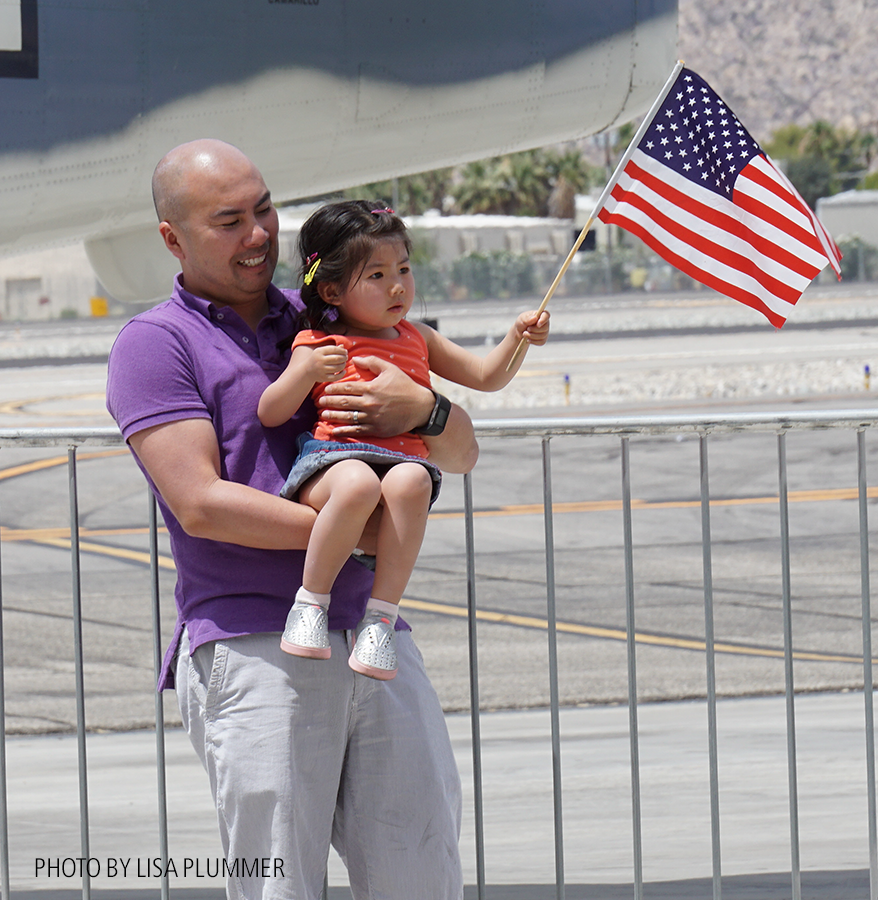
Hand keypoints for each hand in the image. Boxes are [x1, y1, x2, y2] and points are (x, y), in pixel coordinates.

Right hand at [308, 344, 347, 382]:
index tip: (345, 352)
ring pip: (337, 368)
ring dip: (343, 365)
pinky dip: (342, 374)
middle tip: (346, 357)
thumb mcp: (322, 351)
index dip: (342, 350)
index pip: (334, 349)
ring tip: (344, 363)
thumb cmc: (317, 359)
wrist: (306, 371)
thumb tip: (343, 346)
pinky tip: (343, 371)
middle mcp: (320, 360)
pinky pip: (336, 377)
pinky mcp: (323, 378)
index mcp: (319, 352)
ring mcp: (321, 370)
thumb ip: (332, 348)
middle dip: (344, 358)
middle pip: (337, 358)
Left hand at [316, 355, 433, 437]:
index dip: (334, 388)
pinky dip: (344, 431)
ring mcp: (372, 418)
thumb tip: (354, 359)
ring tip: (323, 414)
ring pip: (348, 417)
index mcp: (371, 388)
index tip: (325, 388)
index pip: (347, 388)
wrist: (421, 407)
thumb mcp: (390, 369)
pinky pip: (357, 431)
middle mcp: (370, 403)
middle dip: (330, 401)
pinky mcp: (377, 429)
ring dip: (334, 416)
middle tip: (319, 401)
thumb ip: (372, 362)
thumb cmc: (405, 386)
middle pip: (344, 403)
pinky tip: (335, 430)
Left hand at [515, 309, 550, 345]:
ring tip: (524, 334)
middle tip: (527, 329)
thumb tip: (535, 318)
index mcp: (540, 314)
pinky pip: (541, 342)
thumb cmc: (521, 323)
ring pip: (543, 336)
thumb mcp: (522, 319)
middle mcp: (545, 323)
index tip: (538, 324)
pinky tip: (528, 339)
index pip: (546, 315)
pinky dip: (533, 341)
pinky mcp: (543, 339)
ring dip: (532, 336)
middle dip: (534, 330)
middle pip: (545, 327)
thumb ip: (528, 318)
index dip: (543, 320)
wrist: (519, 333)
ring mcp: (545, 331)